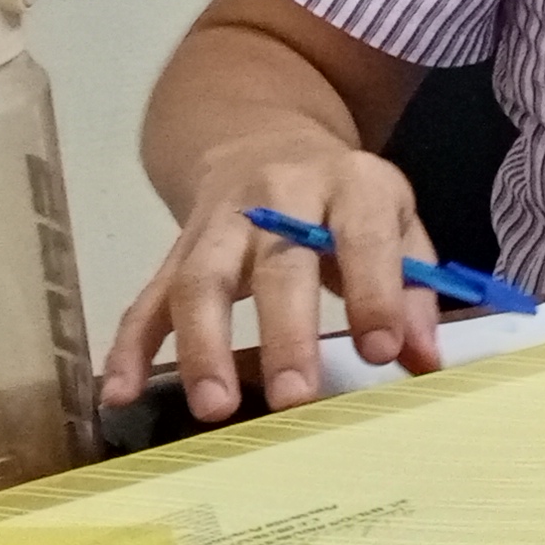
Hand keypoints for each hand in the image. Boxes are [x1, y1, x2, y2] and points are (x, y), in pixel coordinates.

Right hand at [101, 134, 440, 422]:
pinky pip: (147, 297)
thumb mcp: (395, 219)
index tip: (380, 352)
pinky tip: (120, 391)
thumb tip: (424, 360)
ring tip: (215, 407)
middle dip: (285, 333)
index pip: (362, 237)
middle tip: (295, 397)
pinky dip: (129, 346)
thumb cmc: (344, 197)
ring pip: (199, 280)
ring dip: (202, 347)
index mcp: (349, 184)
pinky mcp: (176, 248)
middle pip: (276, 264)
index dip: (374, 294)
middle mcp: (278, 197)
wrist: (264, 137)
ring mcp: (218, 222)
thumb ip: (415, 287)